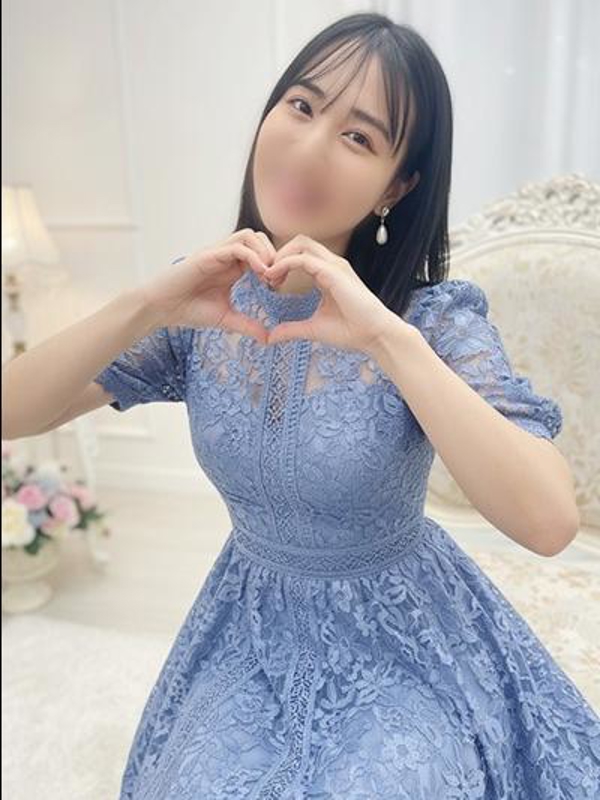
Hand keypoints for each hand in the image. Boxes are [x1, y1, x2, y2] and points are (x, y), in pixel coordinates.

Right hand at [141, 229, 276, 342]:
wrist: (161, 308)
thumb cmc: (189, 310)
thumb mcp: (226, 319)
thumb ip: (247, 326)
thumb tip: (268, 339)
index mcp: (232, 267)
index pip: (261, 252)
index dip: (275, 265)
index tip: (279, 285)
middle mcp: (226, 256)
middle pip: (259, 238)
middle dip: (273, 255)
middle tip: (277, 278)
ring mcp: (217, 253)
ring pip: (249, 236)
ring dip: (264, 252)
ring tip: (268, 275)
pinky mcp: (207, 256)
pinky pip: (236, 247)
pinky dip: (252, 257)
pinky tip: (259, 274)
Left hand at [263, 234, 404, 354]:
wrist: (375, 336)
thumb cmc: (351, 332)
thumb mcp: (313, 329)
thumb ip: (291, 329)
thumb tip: (270, 337)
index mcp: (328, 273)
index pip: (300, 254)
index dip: (281, 264)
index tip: (269, 283)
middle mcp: (332, 265)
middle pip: (299, 242)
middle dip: (278, 254)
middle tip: (266, 277)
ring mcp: (334, 266)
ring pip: (301, 243)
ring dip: (280, 256)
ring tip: (269, 276)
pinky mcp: (334, 273)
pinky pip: (304, 258)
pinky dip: (285, 263)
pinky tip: (274, 277)